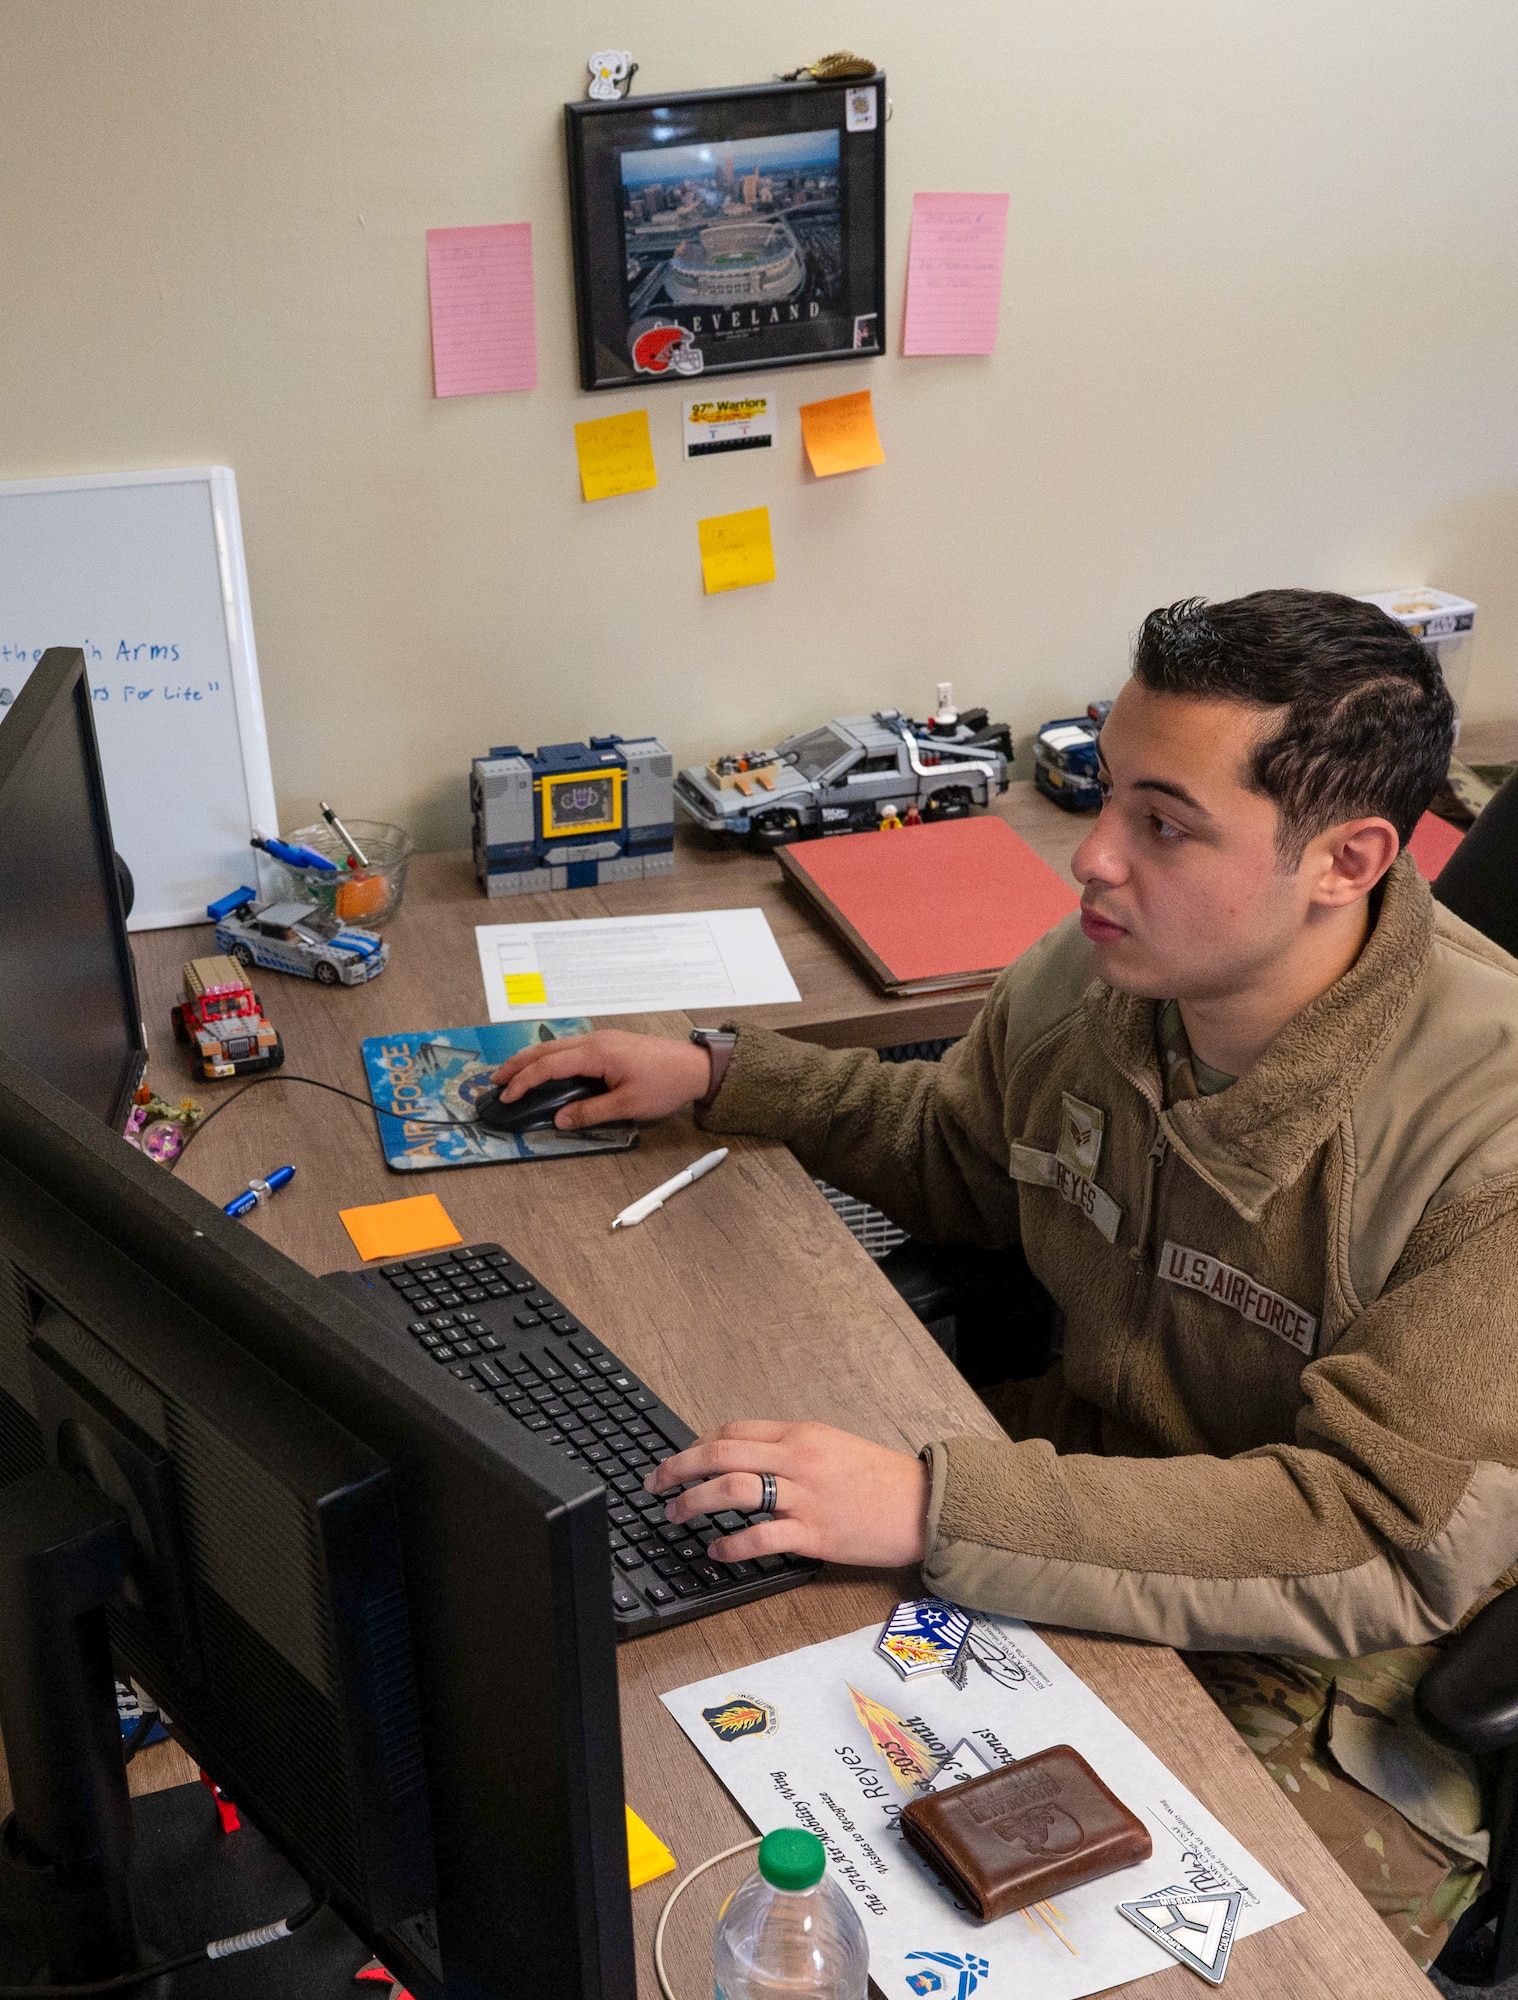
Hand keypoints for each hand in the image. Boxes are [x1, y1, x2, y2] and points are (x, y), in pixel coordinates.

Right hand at [490, 1029, 709, 1127]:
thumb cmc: (665, 1083)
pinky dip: (550, 1058)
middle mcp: (595, 1040)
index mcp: (597, 1053)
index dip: (525, 1081)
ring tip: (513, 1074)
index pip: (549, 1065)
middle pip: (546, 1049)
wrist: (693, 1066)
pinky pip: (570, 1048)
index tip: (507, 1095)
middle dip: (519, 1064)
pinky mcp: (608, 1044)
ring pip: (557, 1046)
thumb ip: (591, 1111)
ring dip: (533, 1059)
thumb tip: (561, 1119)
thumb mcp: (628, 1105)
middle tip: (495, 1079)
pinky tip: (546, 1068)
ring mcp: (601, 1039)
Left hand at [644, 1421, 930, 1567]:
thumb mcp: (832, 1446)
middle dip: (678, 1468)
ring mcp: (805, 1497)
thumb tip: (744, 1459)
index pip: (733, 1432)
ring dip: (694, 1502)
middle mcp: (798, 1459)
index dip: (696, 1446)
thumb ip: (790, 1449)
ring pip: (733, 1490)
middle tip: (654, 1483)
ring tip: (675, 1515)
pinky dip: (730, 1545)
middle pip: (721, 1454)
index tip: (678, 1461)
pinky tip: (715, 1552)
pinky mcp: (815, 1534)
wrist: (923, 1505)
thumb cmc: (880, 1479)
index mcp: (800, 1434)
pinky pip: (761, 1537)